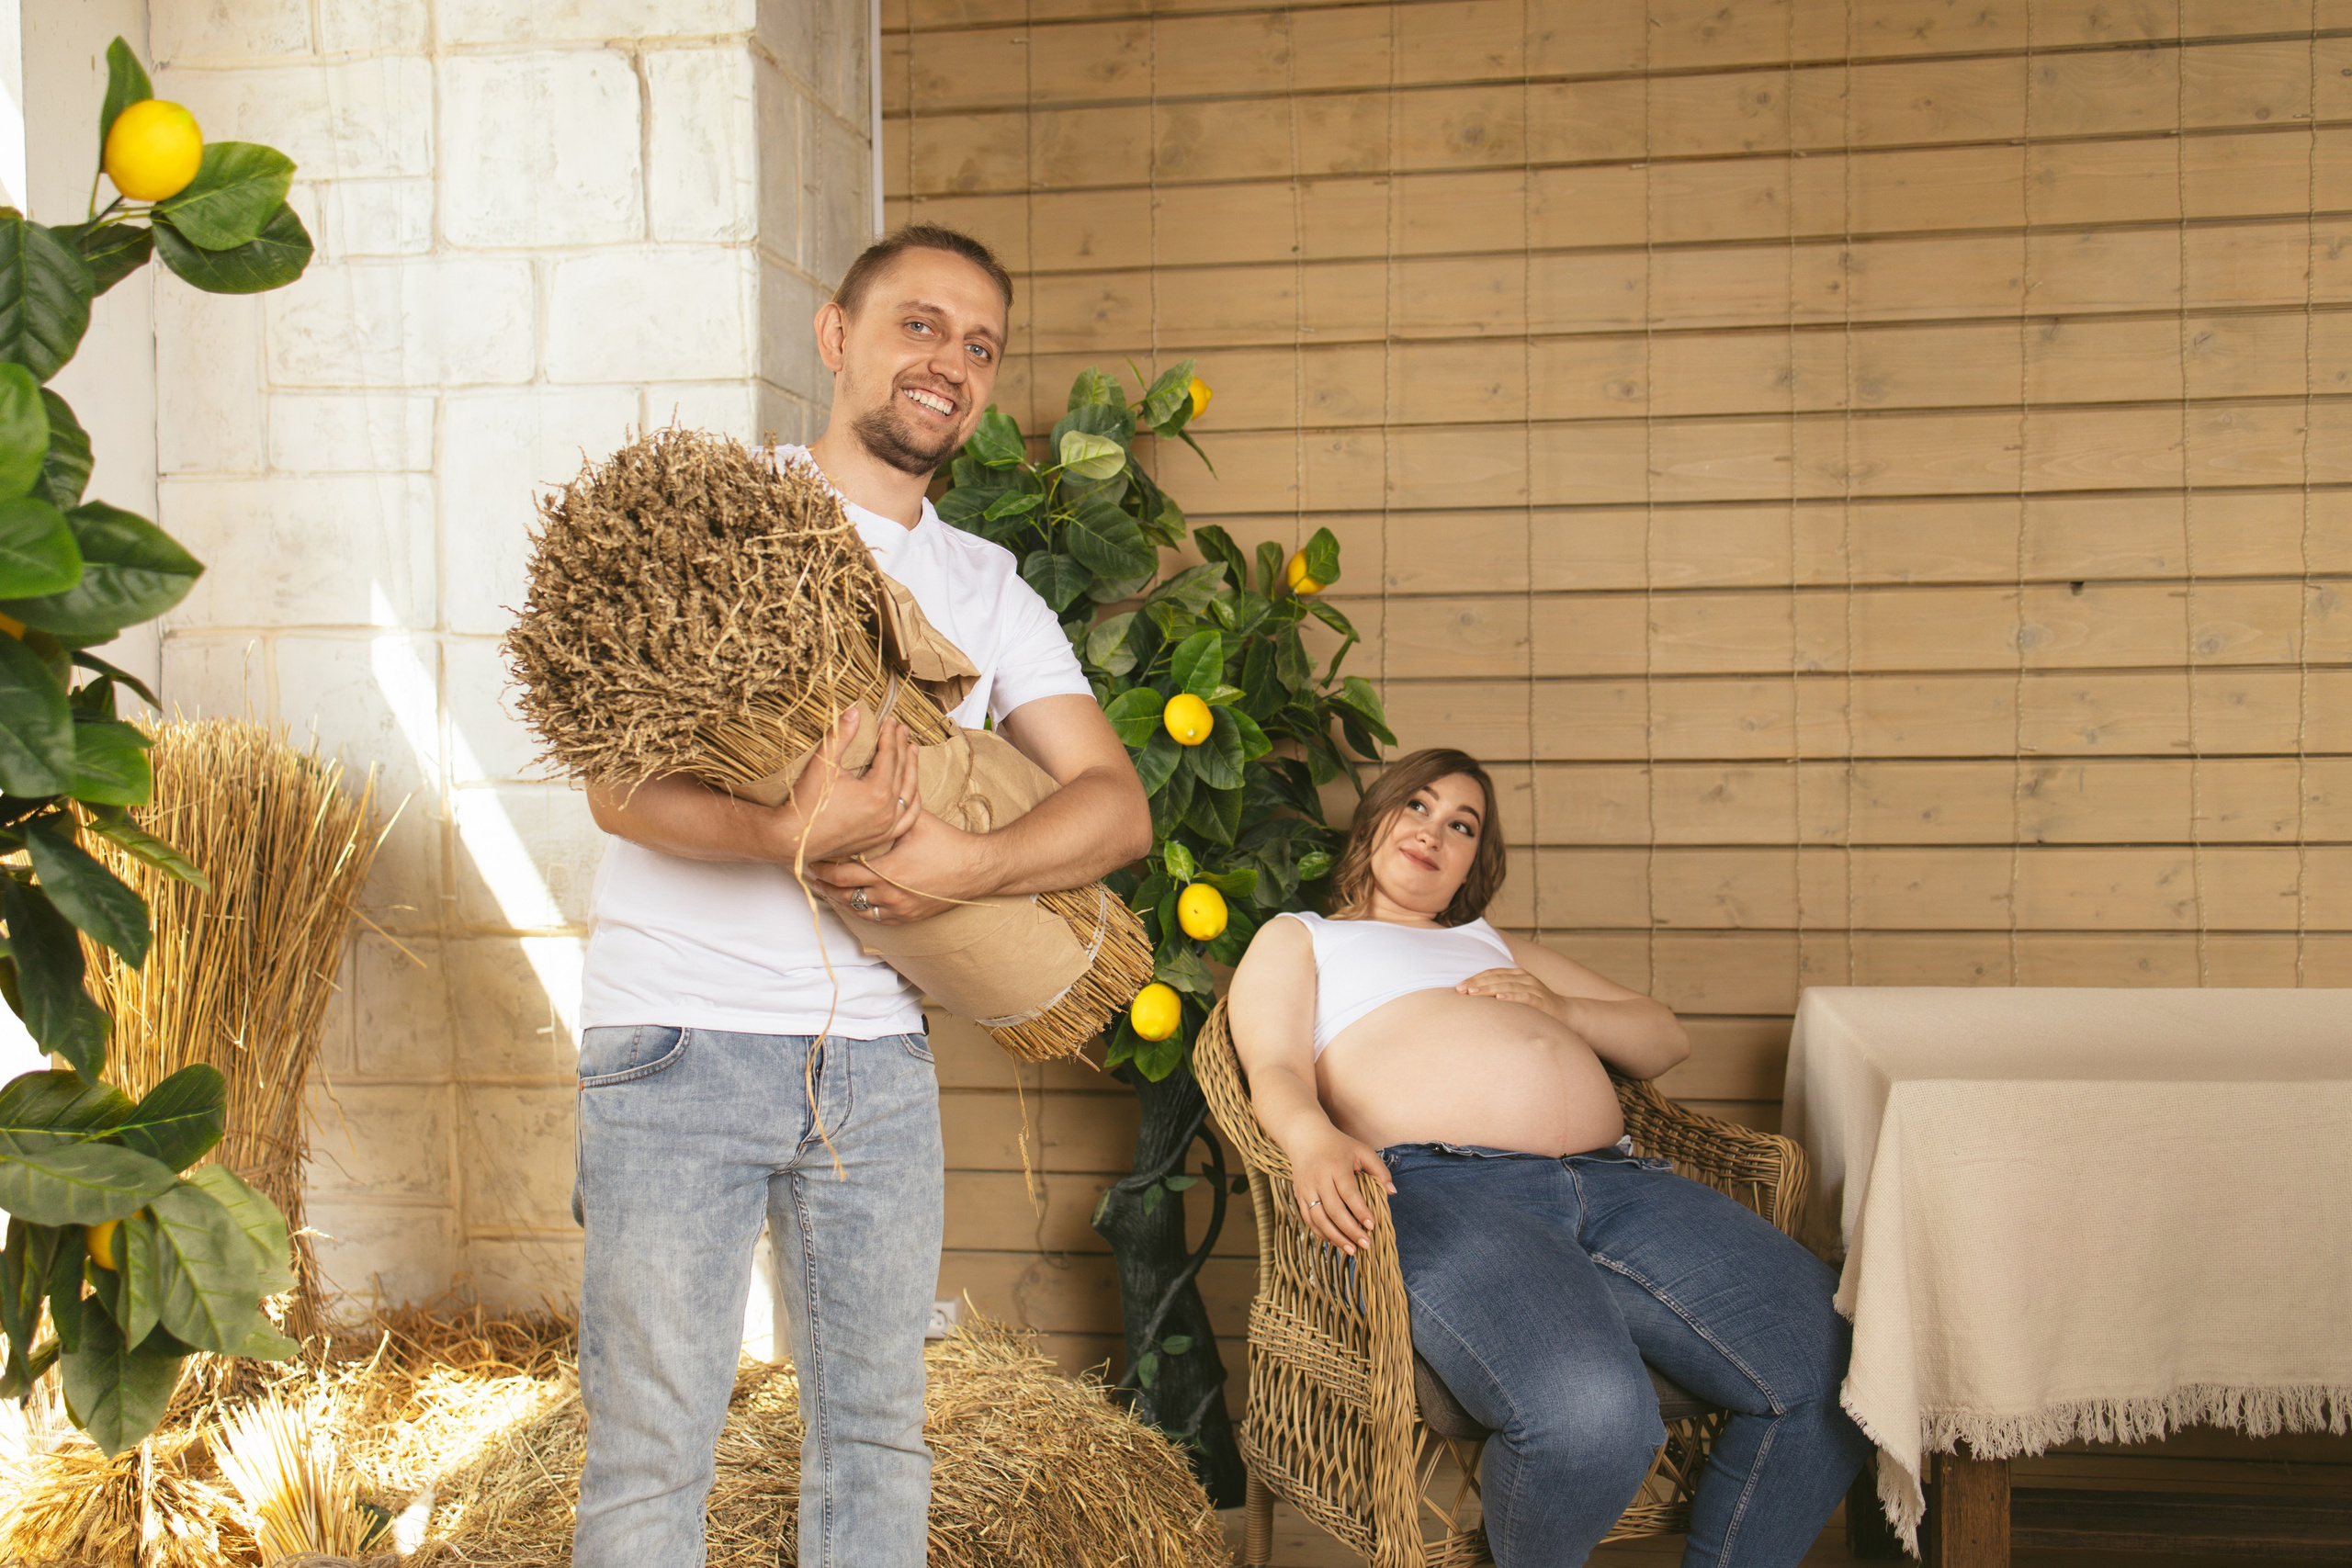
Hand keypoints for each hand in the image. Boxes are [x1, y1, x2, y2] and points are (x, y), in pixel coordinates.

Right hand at [781, 708, 920, 865]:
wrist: (795, 838)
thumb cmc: (808, 802)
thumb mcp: (824, 764)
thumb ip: (841, 735)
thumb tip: (854, 711)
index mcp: (877, 792)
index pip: (889, 756)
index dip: (889, 736)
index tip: (890, 721)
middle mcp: (887, 811)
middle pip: (901, 772)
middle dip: (902, 748)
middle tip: (903, 730)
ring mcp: (886, 828)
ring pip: (910, 795)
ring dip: (912, 771)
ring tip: (912, 751)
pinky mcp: (881, 839)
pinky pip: (908, 819)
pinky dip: (913, 802)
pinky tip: (912, 790)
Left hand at [808, 809, 981, 925]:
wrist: (976, 868)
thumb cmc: (947, 842)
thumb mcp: (915, 821)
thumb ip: (891, 806)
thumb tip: (879, 778)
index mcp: (886, 871)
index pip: (840, 875)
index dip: (822, 869)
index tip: (812, 859)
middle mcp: (889, 894)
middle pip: (843, 895)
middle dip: (825, 884)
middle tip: (811, 874)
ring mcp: (898, 909)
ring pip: (857, 910)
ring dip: (839, 899)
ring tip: (826, 889)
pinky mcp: (908, 917)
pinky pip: (876, 919)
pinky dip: (860, 910)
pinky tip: (853, 901)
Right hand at [1284, 1125, 1394, 1256]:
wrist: (1305, 1138)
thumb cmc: (1339, 1146)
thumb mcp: (1362, 1151)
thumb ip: (1379, 1170)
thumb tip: (1392, 1193)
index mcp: (1336, 1166)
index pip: (1349, 1193)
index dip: (1360, 1211)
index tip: (1372, 1226)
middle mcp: (1319, 1179)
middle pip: (1333, 1210)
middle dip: (1350, 1230)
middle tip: (1366, 1244)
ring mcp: (1306, 1189)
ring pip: (1319, 1218)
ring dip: (1336, 1237)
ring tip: (1352, 1250)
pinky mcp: (1299, 1196)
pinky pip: (1309, 1220)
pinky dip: (1322, 1233)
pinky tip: (1336, 1241)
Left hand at [1456, 965, 1569, 1023]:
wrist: (1566, 1014)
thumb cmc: (1537, 1007)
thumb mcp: (1517, 996)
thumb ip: (1500, 993)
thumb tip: (1473, 998)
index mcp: (1517, 974)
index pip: (1492, 973)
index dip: (1475, 979)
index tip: (1459, 987)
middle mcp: (1525, 978)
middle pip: (1496, 978)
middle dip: (1477, 983)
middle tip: (1460, 990)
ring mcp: (1534, 988)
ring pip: (1507, 985)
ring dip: (1488, 989)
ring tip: (1473, 993)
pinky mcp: (1542, 1000)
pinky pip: (1524, 997)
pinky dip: (1511, 996)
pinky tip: (1499, 999)